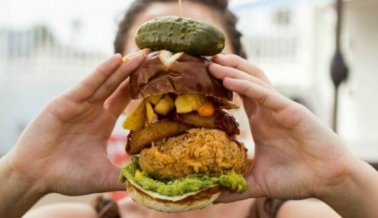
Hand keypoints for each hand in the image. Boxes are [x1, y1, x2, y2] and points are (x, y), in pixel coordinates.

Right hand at [6, 51, 145, 195]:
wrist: (35, 176)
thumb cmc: (67, 176)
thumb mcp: (102, 175)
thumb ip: (124, 175)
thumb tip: (148, 180)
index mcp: (103, 122)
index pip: (125, 100)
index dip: (141, 89)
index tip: (160, 80)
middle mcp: (93, 110)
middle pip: (119, 86)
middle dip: (136, 73)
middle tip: (155, 58)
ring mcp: (80, 104)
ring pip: (106, 82)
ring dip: (124, 68)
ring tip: (142, 54)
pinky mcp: (66, 102)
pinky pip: (88, 84)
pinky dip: (102, 72)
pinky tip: (117, 59)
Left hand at [209, 54, 353, 200]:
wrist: (327, 180)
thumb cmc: (296, 177)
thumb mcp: (258, 180)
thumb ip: (236, 184)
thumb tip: (213, 196)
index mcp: (260, 120)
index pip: (237, 93)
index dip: (220, 83)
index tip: (199, 77)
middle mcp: (268, 109)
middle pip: (244, 79)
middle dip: (225, 67)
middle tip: (202, 59)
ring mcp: (279, 107)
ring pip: (254, 79)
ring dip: (233, 69)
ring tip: (212, 62)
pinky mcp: (291, 110)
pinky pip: (266, 94)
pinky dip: (247, 85)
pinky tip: (229, 79)